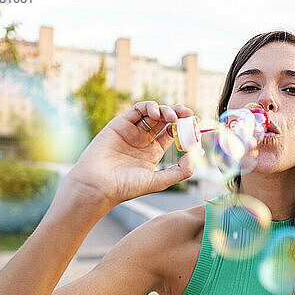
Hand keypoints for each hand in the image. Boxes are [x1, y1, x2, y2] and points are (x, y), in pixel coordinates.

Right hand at [63, 100, 198, 208]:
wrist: (98, 186)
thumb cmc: (126, 187)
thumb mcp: (159, 181)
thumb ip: (181, 170)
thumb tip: (195, 153)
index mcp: (153, 152)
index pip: (173, 134)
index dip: (185, 128)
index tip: (197, 124)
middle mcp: (143, 140)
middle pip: (165, 121)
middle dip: (179, 115)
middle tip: (189, 114)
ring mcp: (132, 131)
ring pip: (153, 113)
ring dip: (166, 110)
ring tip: (173, 117)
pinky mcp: (120, 123)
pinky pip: (138, 110)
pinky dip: (150, 107)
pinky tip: (158, 113)